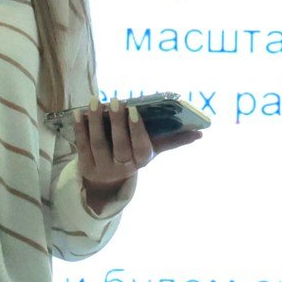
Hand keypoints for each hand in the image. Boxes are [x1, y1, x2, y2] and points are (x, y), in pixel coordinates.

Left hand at [72, 101, 201, 212]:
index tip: (134, 109)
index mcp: (141, 161)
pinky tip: (79, 112)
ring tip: (95, 101)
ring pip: (99, 144)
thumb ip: (174, 140)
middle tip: (115, 100)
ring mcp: (103, 168)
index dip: (137, 129)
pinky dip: (80, 129)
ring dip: (96, 122)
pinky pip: (82, 146)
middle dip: (117, 122)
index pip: (141, 148)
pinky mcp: (86, 166)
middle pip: (120, 146)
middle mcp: (123, 168)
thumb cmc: (133, 155)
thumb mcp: (152, 150)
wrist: (107, 181)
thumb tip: (201, 133)